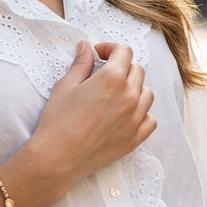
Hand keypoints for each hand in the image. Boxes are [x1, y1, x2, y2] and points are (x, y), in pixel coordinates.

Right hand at [0, 42, 154, 206]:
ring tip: (116, 94)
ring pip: (147, 94)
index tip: (99, 54)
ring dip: (134, 88)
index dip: (111, 49)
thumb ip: (81, 63)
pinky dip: (141, 113)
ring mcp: (135, 119)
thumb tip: (86, 47)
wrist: (57, 159)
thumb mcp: (65, 86)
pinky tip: (126, 115)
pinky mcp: (135, 139)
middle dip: (122, 67)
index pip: (124, 52)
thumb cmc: (57, 121)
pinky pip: (150, 119)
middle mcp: (129, 96)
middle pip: (137, 71)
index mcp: (112, 79)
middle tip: (104, 73)